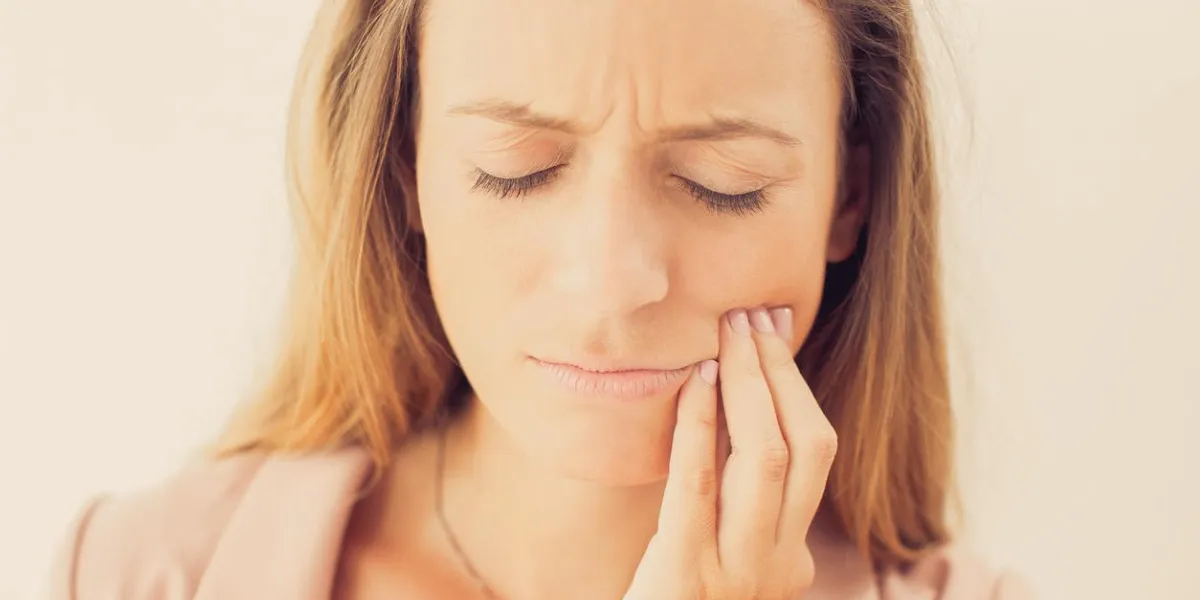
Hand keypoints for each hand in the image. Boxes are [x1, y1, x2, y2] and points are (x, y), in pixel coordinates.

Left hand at [624, 307, 837, 599]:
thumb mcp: (722, 558)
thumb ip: (738, 505)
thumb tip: (737, 414)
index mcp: (791, 554)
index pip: (817, 452)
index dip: (796, 385)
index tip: (773, 329)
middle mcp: (778, 561)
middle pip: (804, 447)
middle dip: (779, 373)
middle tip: (752, 316)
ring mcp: (738, 571)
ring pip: (765, 461)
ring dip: (748, 386)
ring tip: (727, 334)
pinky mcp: (686, 574)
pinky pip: (699, 488)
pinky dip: (701, 428)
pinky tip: (695, 383)